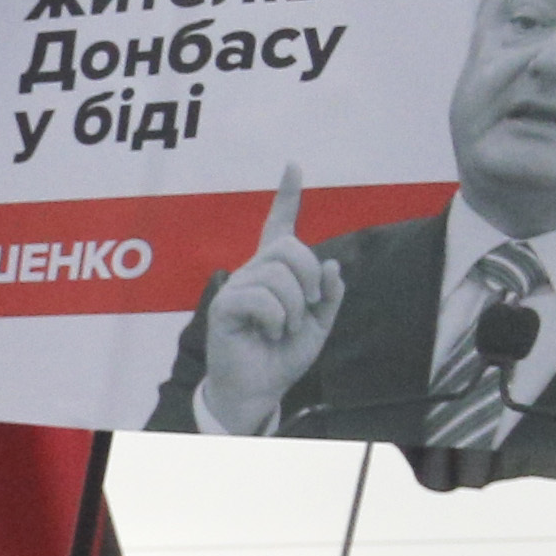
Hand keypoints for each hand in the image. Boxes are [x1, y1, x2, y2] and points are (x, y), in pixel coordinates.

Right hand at [191, 168, 344, 436]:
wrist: (260, 389)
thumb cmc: (283, 356)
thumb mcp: (320, 324)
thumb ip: (330, 294)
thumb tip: (331, 265)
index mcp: (277, 272)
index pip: (280, 226)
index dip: (287, 196)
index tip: (293, 166)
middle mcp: (254, 272)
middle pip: (290, 248)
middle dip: (310, 278)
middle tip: (307, 308)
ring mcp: (237, 287)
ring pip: (279, 274)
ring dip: (293, 308)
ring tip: (284, 329)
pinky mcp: (225, 306)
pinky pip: (261, 297)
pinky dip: (276, 319)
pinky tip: (269, 333)